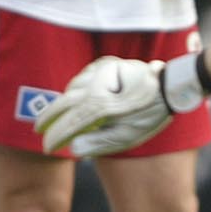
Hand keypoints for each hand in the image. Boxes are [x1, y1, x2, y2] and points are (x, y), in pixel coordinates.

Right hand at [35, 56, 171, 155]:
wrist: (171, 84)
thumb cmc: (151, 113)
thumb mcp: (130, 134)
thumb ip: (101, 143)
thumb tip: (74, 148)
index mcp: (107, 104)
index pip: (73, 122)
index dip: (57, 136)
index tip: (48, 147)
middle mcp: (101, 84)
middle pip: (65, 102)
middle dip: (49, 117)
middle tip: (39, 130)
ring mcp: (102, 70)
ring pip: (72, 88)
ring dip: (63, 103)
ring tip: (56, 117)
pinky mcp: (105, 62)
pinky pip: (82, 77)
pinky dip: (75, 89)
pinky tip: (73, 98)